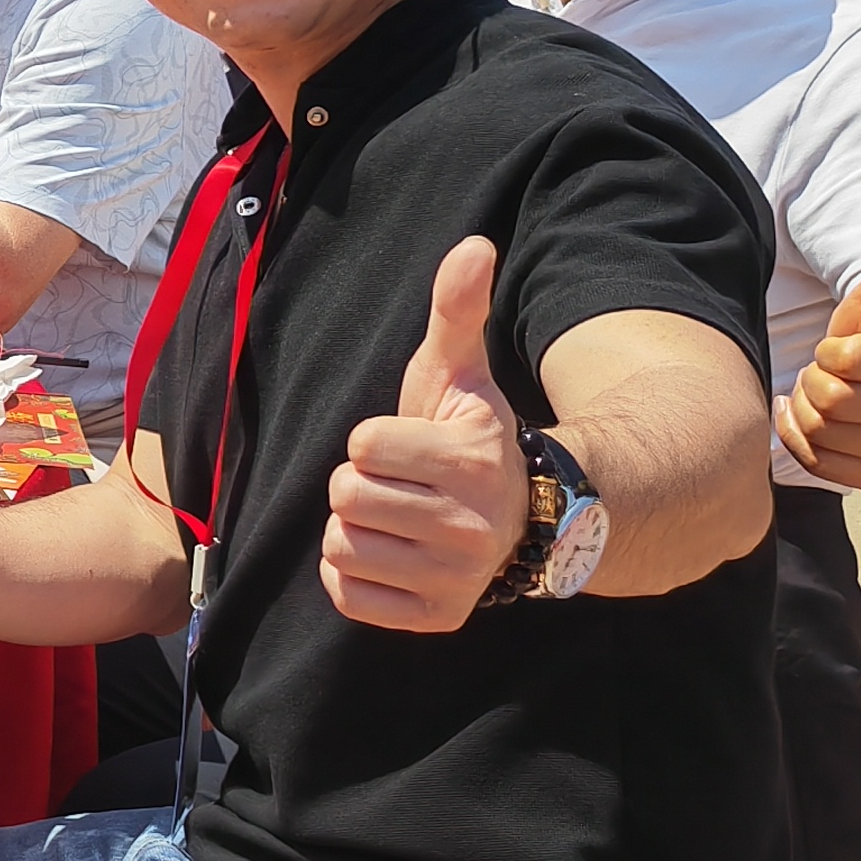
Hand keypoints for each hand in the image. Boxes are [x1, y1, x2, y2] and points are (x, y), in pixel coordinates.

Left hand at [324, 235, 530, 632]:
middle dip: (359, 483)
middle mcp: (473, 526)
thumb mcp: (459, 372)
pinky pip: (348, 594)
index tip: (408, 444)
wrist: (518, 517)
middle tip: (401, 483)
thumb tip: (475, 243)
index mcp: (472, 460)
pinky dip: (353, 575)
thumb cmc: (468, 434)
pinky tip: (391, 553)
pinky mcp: (437, 617)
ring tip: (398, 517)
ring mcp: (458, 578)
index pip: (363, 445)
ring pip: (342, 545)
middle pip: (346, 496)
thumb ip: (457, 309)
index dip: (372, 439)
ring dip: (354, 528)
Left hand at [782, 222, 860, 489]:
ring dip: (806, 410)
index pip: (842, 359)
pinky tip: (813, 422)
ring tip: (825, 396)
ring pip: (821, 431)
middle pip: (829, 399)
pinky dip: (802, 441)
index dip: (829, 350)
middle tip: (827, 375)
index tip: (842, 349)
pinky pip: (820, 462)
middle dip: (814, 381)